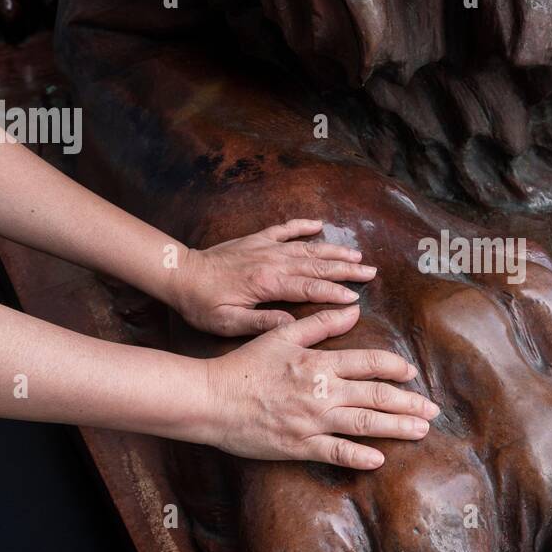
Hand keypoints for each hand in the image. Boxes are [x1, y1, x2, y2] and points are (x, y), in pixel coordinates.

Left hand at [171, 219, 377, 335]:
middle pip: (317, 264)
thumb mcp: (229, 323)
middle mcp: (272, 260)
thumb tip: (293, 326)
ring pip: (307, 247)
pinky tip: (319, 225)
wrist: (181, 274)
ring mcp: (266, 247)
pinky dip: (303, 226)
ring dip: (334, 250)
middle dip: (347, 269)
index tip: (356, 299)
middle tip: (371, 273)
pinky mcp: (257, 240)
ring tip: (357, 254)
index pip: (311, 287)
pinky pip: (285, 229)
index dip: (335, 293)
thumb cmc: (203, 304)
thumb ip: (262, 323)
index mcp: (268, 282)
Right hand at [201, 305, 439, 467]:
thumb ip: (321, 323)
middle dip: (408, 403)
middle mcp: (322, 392)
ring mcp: (312, 421)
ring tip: (420, 431)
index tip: (412, 373)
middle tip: (432, 410)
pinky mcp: (299, 446)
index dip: (395, 368)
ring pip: (364, 424)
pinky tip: (379, 460)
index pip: (369, 363)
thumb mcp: (282, 335)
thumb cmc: (245, 365)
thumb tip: (353, 309)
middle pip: (376, 396)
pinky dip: (358, 457)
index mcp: (319, 363)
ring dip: (396, 428)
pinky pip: (335, 453)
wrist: (211, 399)